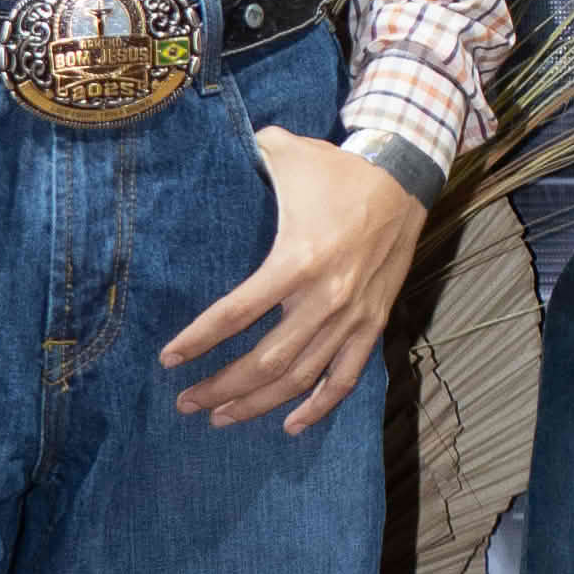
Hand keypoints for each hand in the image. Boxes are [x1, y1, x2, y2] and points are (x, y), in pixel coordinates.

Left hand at [163, 132, 427, 432]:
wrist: (404, 177)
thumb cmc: (337, 170)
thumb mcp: (287, 153)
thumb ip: (244, 154)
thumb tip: (210, 148)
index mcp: (297, 260)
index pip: (236, 314)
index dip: (199, 341)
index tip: (169, 359)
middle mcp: (325, 297)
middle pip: (265, 362)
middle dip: (220, 387)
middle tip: (187, 402)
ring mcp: (352, 316)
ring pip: (300, 378)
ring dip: (258, 403)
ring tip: (221, 417)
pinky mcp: (373, 323)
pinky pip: (346, 377)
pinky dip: (319, 406)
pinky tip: (290, 425)